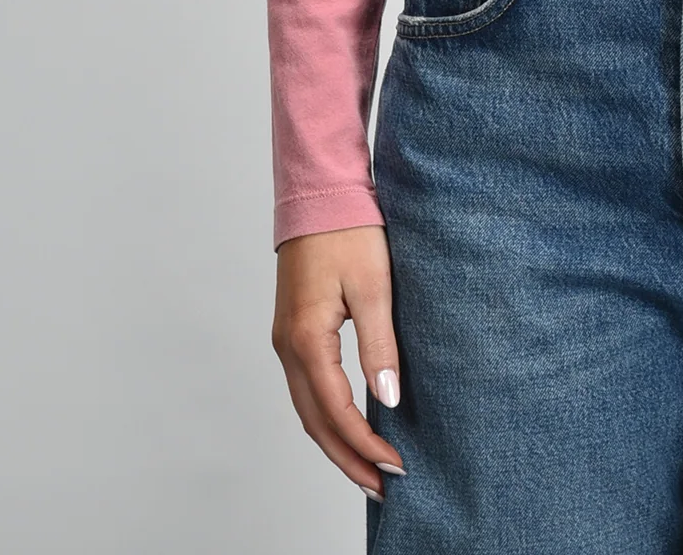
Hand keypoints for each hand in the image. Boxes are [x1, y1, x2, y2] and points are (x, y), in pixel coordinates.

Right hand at [271, 224, 405, 498]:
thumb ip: (380, 345)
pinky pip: (307, 389)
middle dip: (348, 460)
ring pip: (307, 410)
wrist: (319, 192)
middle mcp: (287, 346)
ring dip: (336, 443)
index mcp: (306, 338)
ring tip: (368, 469)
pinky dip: (327, 417)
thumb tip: (390, 398)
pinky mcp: (292, 331)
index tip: (397, 468)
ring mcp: (285, 340)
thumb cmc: (349, 231)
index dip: (366, 445)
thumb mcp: (374, 286)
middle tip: (383, 489)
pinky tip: (349, 425)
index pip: (336, 412)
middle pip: (314, 423)